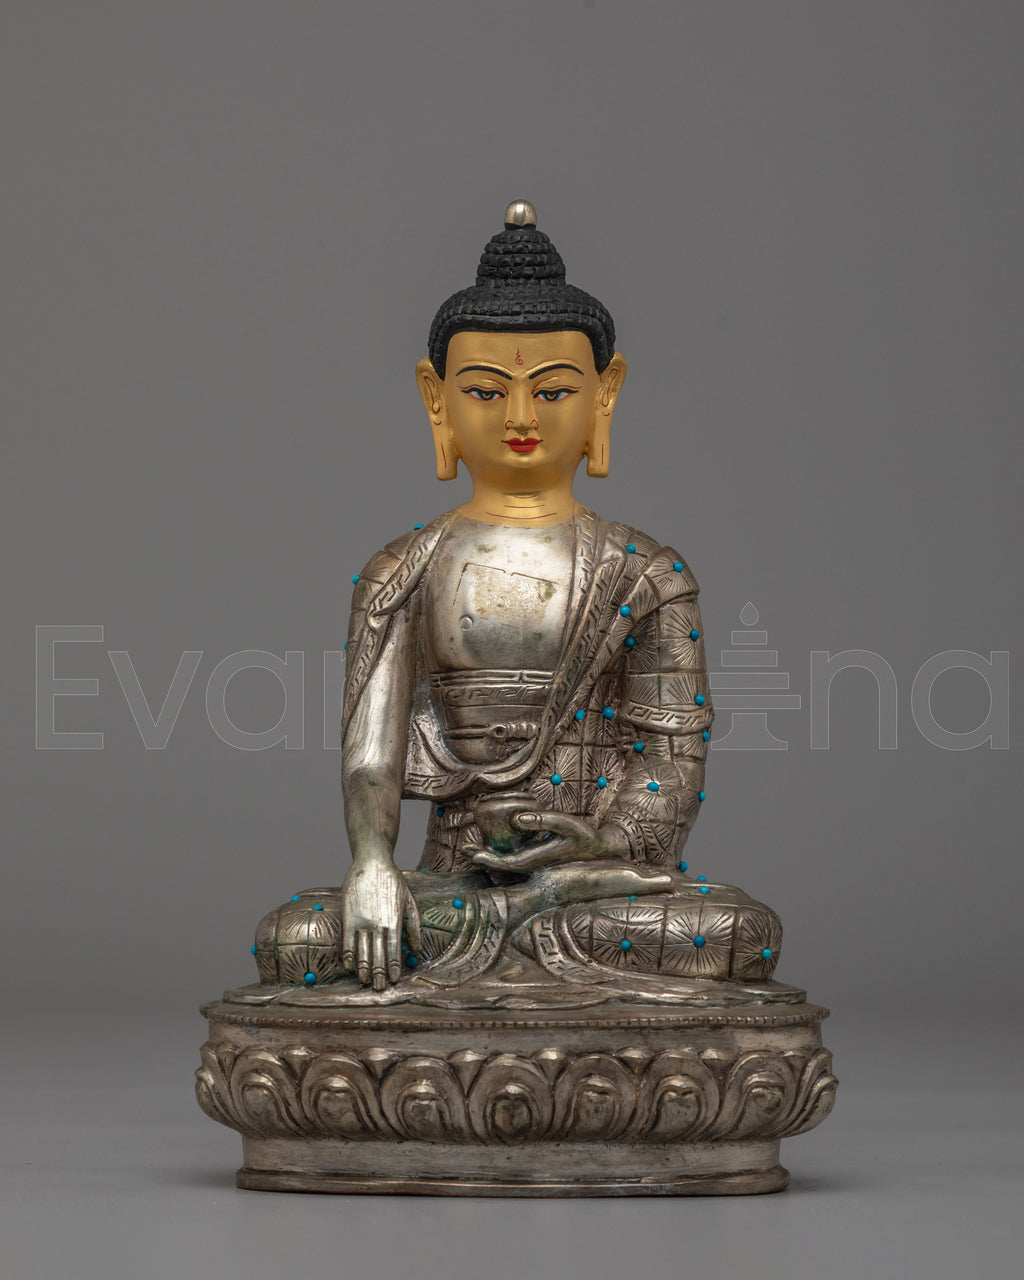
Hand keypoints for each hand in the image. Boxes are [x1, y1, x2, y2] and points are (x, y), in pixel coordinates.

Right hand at [340, 857, 421, 990]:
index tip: (393, 981)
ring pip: (361, 952)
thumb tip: (417, 951)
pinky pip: (347, 942)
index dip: (393, 968)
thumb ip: (414, 927)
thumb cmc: (394, 882)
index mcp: (394, 922)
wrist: (371, 862)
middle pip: (377, 956)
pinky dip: (349, 956)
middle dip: (378, 975)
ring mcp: (361, 922)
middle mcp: (377, 925)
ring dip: (363, 969)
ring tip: (365, 982)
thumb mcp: (410, 902)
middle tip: (378, 990)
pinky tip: (351, 967)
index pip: (393, 952)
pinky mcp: (348, 917)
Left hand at [470, 810, 628, 873]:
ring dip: (491, 856)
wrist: (602, 849)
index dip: (488, 860)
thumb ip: (542, 820)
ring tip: (473, 847)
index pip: (507, 863)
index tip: (472, 853)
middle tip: (465, 849)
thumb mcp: (566, 824)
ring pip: (508, 863)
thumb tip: (515, 818)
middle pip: (503, 866)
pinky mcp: (541, 858)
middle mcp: (535, 865)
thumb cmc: (584, 836)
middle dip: (484, 859)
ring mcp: (538, 864)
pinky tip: (495, 843)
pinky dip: (502, 852)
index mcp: (539, 860)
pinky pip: (516, 858)